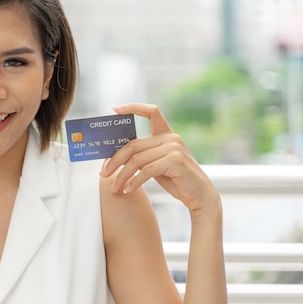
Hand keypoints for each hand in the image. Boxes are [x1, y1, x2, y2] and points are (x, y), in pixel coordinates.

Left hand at [100, 103, 218, 212]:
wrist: (200, 196)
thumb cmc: (176, 180)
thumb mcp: (156, 164)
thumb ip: (141, 156)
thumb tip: (112, 157)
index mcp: (167, 134)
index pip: (151, 112)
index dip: (132, 107)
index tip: (115, 109)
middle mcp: (171, 137)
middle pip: (133, 145)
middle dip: (115, 160)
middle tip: (103, 173)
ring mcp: (174, 148)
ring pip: (137, 159)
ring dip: (122, 175)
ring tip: (114, 187)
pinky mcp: (175, 161)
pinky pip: (146, 170)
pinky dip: (134, 181)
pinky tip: (128, 190)